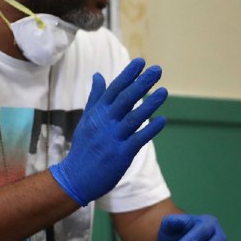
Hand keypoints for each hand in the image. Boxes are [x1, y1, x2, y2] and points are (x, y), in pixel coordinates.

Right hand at [50, 59, 167, 205]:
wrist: (76, 178)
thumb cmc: (84, 147)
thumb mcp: (86, 119)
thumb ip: (96, 98)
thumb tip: (98, 75)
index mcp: (97, 113)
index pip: (114, 89)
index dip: (128, 75)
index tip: (141, 62)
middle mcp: (105, 123)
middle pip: (125, 99)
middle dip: (141, 83)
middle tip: (157, 69)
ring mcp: (113, 138)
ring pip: (133, 118)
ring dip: (149, 104)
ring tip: (163, 91)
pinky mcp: (121, 154)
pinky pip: (138, 139)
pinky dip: (151, 130)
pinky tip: (163, 120)